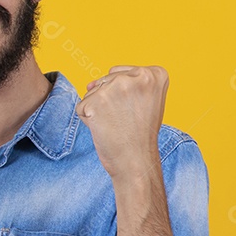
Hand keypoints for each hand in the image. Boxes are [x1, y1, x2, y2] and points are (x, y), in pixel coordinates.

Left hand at [75, 65, 168, 179]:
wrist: (136, 161)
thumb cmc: (140, 134)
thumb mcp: (145, 101)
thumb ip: (124, 84)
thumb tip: (90, 84)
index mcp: (154, 74)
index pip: (120, 73)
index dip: (123, 96)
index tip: (136, 111)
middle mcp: (136, 76)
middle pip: (105, 82)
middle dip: (109, 102)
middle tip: (126, 120)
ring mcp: (114, 88)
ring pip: (92, 93)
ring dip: (98, 110)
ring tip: (116, 124)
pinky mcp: (95, 102)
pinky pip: (82, 106)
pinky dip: (88, 120)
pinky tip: (105, 129)